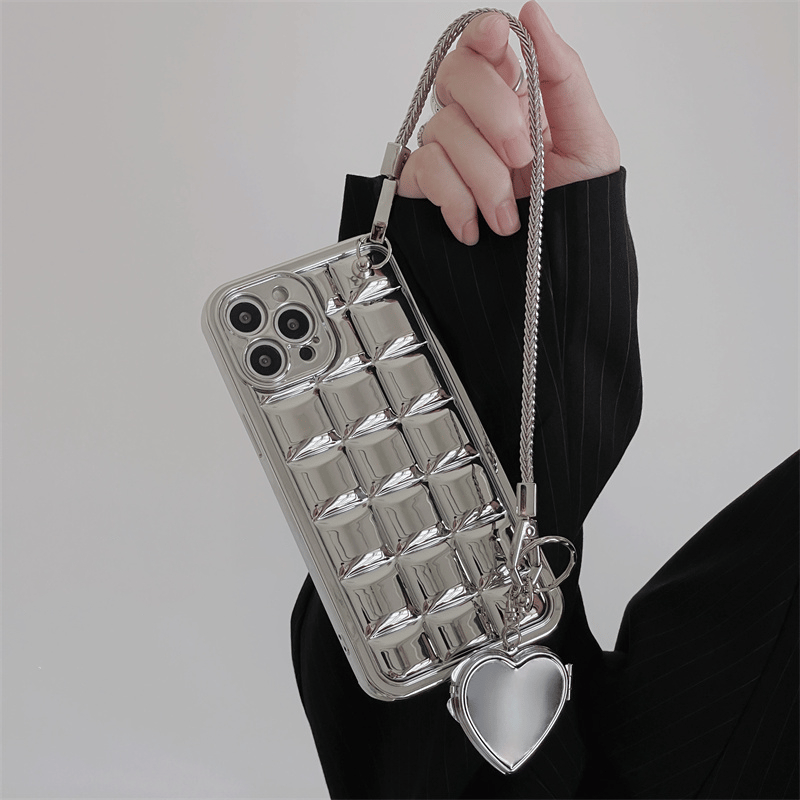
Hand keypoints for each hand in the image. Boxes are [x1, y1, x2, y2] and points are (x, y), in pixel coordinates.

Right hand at [397, 1, 619, 244]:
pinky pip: (424, 170)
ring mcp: (448, 151)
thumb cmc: (577, 202)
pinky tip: (475, 225)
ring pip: (443, 130)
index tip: (498, 40)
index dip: (484, 33)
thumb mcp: (589, 138)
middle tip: (523, 159)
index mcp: (515, 93)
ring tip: (507, 217)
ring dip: (483, 177)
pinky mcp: (427, 185)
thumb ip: (563, 73)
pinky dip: (453, 200)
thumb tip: (532, 13)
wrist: (556, 264)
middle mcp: (475, 116)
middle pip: (456, 75)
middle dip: (494, 117)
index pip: (484, 42)